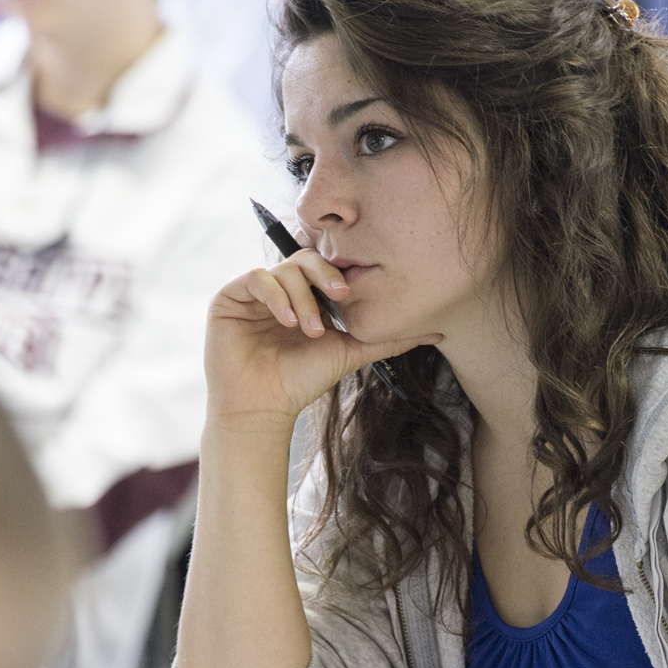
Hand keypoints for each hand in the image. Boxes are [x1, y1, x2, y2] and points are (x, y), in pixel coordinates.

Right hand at [205, 247, 440, 435]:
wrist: (262, 409)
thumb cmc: (301, 382)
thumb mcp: (351, 352)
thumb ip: (388, 338)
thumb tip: (438, 331)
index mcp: (304, 295)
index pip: (323, 266)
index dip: (337, 273)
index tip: (350, 294)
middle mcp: (278, 289)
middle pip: (304, 258)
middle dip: (324, 275)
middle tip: (339, 296)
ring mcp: (253, 292)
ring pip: (283, 269)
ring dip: (302, 297)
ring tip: (311, 329)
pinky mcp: (229, 298)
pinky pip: (257, 278)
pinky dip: (276, 295)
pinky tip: (288, 322)